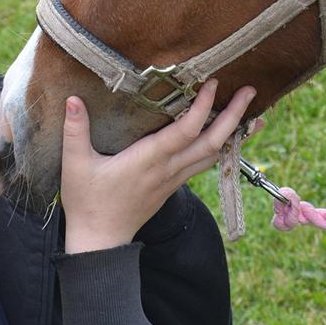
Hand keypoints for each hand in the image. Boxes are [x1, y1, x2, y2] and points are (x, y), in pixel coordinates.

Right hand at [60, 79, 256, 253]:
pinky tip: (227, 135)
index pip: (185, 131)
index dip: (202, 107)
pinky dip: (220, 146)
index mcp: (149, 160)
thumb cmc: (87, 202)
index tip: (214, 83)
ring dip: (233, 132)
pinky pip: (203, 163)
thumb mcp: (75, 165)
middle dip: (234, 116)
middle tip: (251, 91)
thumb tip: (73, 99)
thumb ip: (75, 130)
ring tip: (251, 112)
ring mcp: (173, 179)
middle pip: (212, 142)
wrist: (100, 241)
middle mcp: (168, 169)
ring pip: (213, 155)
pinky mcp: (173, 185)